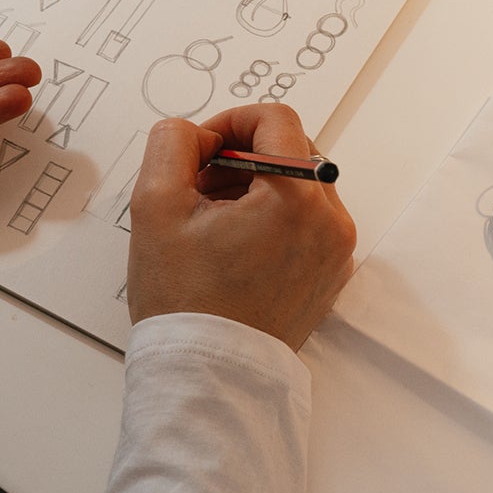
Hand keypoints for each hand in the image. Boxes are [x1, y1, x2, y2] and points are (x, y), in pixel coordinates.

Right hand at [127, 104, 356, 348]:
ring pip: (300, 185)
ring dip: (256, 187)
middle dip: (241, 156)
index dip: (230, 122)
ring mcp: (336, 250)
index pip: (274, 118)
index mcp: (296, 197)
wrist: (210, 374)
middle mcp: (330, 220)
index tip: (200, 151)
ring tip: (213, 222)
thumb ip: (172, 143)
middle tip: (199, 189)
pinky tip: (234, 247)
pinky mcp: (331, 274)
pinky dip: (274, 218)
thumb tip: (196, 134)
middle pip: (291, 149)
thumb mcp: (156, 205)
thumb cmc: (185, 300)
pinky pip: (308, 222)